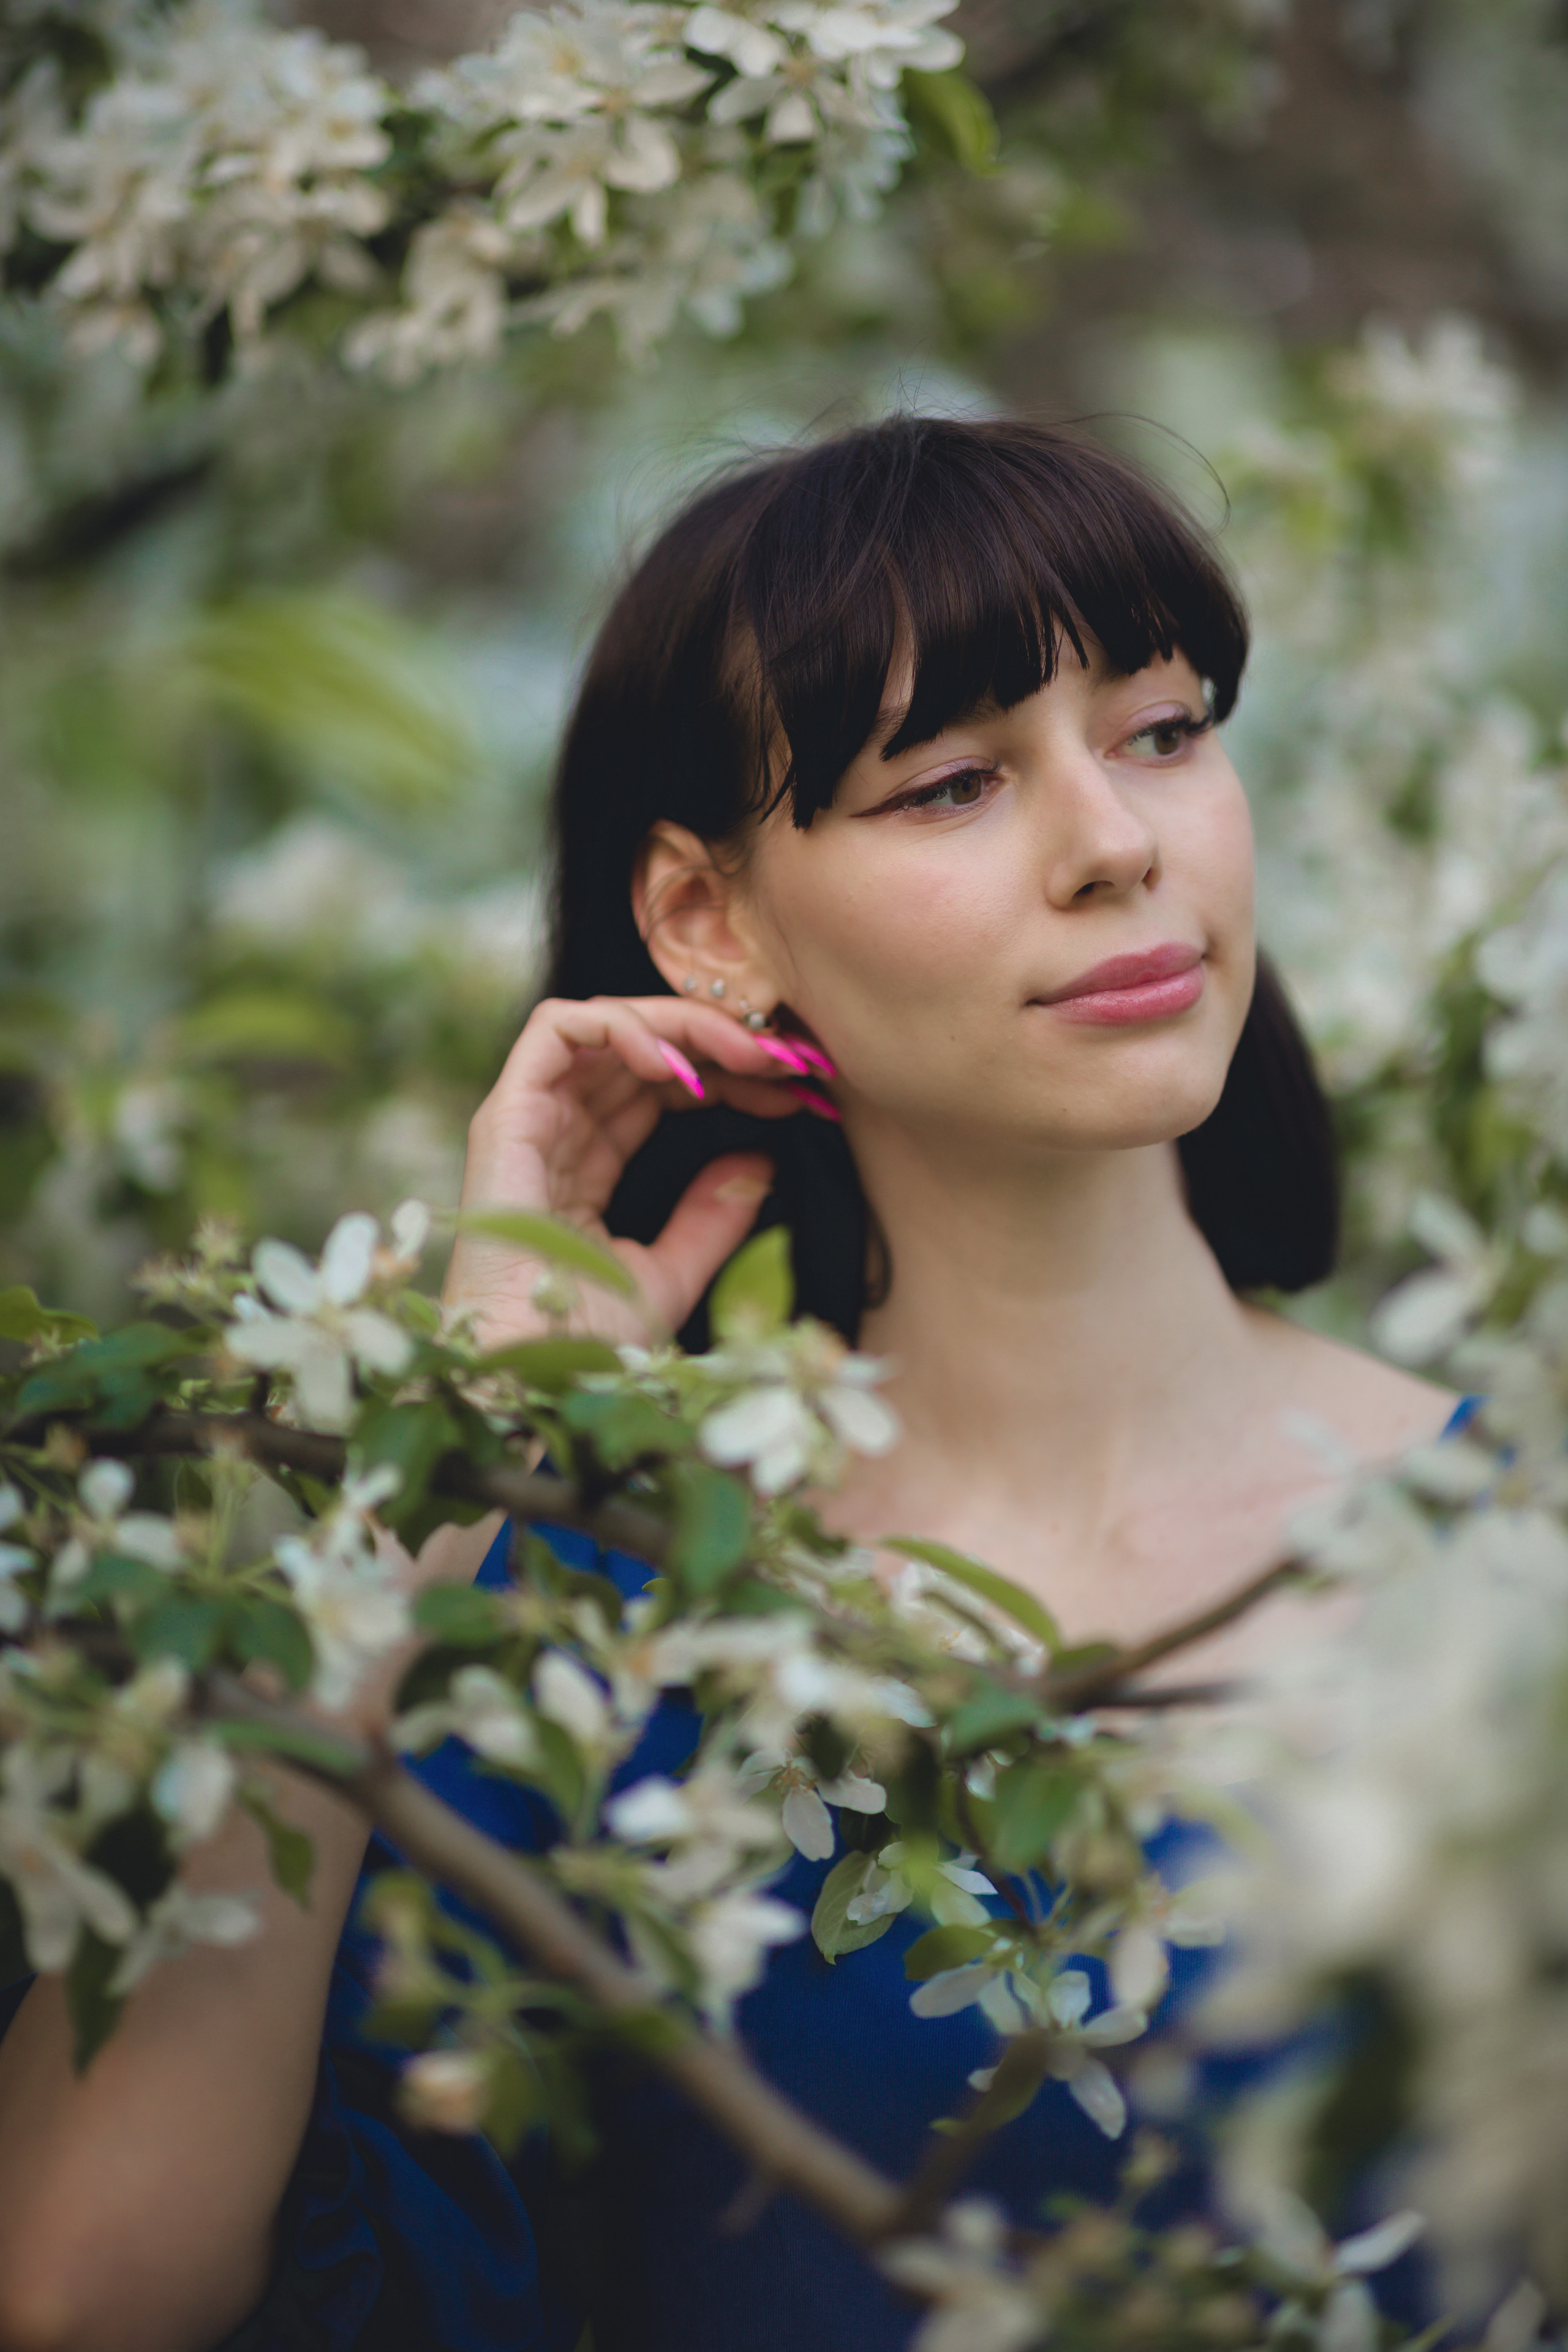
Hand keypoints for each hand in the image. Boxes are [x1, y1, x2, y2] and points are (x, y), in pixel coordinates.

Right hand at [443, 994, 817, 1348]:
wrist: (528, 1378)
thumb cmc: (582, 1344)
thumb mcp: (671, 1275)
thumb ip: (712, 1220)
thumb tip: (761, 1163)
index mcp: (587, 1165)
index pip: (660, 1088)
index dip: (726, 1075)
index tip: (795, 1089)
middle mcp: (555, 1132)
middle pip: (639, 1049)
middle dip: (717, 1041)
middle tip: (787, 1056)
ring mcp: (527, 1119)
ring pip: (604, 1025)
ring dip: (682, 1024)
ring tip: (747, 1053)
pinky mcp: (506, 1115)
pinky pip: (557, 1031)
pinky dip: (620, 1025)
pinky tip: (678, 1060)